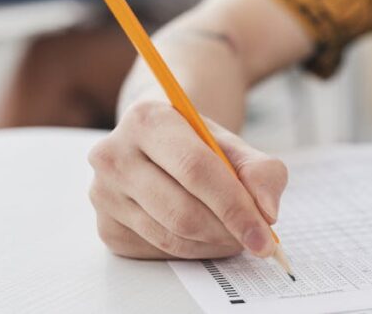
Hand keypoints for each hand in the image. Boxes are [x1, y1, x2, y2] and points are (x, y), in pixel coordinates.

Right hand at [88, 101, 287, 258]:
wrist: (160, 144)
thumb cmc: (199, 144)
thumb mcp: (235, 146)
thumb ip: (262, 172)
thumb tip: (267, 212)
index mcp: (146, 120)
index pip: (195, 169)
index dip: (234, 206)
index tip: (265, 232)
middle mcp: (113, 155)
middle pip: (181, 211)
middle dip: (228, 231)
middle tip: (257, 239)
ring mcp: (104, 194)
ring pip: (171, 237)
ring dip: (214, 244)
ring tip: (235, 234)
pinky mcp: (106, 228)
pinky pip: (159, 251)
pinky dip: (194, 251)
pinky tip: (207, 235)